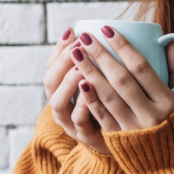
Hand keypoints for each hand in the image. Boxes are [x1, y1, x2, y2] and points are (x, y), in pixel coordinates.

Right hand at [43, 27, 111, 153]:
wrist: (123, 143)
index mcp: (61, 89)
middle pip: (50, 81)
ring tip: (81, 67)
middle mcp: (60, 104)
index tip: (72, 31)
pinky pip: (78, 121)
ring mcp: (69, 122)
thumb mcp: (104, 81)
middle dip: (62, 61)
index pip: (52, 65)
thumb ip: (102, 61)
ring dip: (68, 82)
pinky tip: (90, 91)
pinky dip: (82, 106)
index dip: (59, 48)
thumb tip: (106, 29)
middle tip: (78, 46)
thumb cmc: (114, 106)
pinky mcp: (83, 135)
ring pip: (57, 102)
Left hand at [70, 26, 173, 133]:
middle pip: (121, 80)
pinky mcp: (117, 139)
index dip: (123, 47)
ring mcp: (133, 129)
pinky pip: (101, 116)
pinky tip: (79, 81)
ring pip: (108, 96)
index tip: (106, 29)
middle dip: (101, 55)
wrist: (167, 160)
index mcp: (167, 101)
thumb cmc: (173, 118)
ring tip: (76, 53)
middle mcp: (150, 115)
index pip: (142, 68)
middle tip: (85, 37)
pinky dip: (89, 98)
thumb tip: (168, 41)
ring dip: (90, 72)